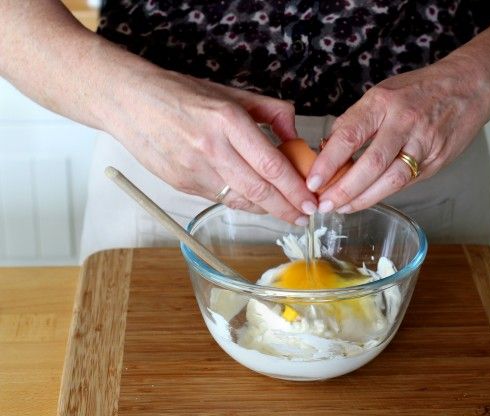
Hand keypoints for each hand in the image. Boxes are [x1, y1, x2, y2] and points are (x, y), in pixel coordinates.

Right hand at [106, 69, 317, 224]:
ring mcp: (194, 169)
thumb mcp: (231, 93)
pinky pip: (220, 199)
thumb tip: (296, 137)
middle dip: (287, 208)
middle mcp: (211, 147)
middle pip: (258, 189)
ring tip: (288, 213)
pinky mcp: (182, 184)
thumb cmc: (181, 93)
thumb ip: (270, 111)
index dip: (294, 188)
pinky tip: (258, 203)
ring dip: (267, 210)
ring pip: (240, 199)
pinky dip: (243, 203)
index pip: (270, 164)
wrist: (130, 102)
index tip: (311, 200)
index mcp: (226, 120)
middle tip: (305, 216)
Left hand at [306, 56, 489, 213]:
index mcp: (383, 102)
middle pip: (370, 164)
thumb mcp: (382, 94)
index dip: (327, 162)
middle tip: (325, 204)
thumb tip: (328, 151)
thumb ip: (357, 121)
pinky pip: (406, 182)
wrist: (469, 87)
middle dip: (344, 189)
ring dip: (363, 199)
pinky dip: (383, 193)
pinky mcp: (437, 160)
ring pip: (391, 179)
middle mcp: (403, 121)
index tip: (312, 181)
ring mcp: (423, 142)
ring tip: (342, 208)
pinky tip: (367, 199)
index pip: (349, 135)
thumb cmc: (419, 91)